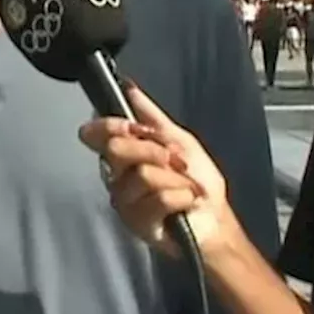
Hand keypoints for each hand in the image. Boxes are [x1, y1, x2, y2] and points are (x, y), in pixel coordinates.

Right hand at [78, 84, 236, 256]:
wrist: (215, 220)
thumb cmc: (200, 184)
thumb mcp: (181, 140)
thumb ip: (152, 116)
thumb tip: (130, 90)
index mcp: (126, 155)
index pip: (97, 133)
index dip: (113, 125)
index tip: (134, 127)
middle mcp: (118, 177)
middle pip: (116, 149)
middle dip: (154, 151)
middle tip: (176, 161)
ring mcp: (126, 202)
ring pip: (142, 174)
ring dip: (175, 178)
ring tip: (186, 186)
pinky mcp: (138, 223)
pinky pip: (158, 198)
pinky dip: (181, 196)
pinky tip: (185, 203)